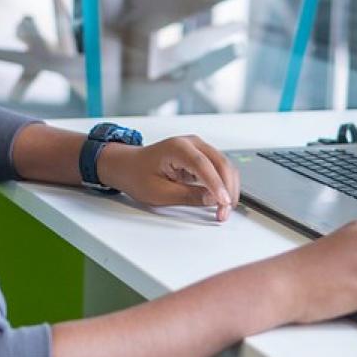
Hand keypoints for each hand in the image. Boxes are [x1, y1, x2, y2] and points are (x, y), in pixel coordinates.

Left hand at [97, 136, 240, 221]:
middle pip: (221, 163)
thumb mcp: (159, 192)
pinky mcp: (202, 157)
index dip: (216, 185)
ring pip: (224, 166)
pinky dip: (224, 184)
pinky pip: (220, 169)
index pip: (203, 165)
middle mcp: (191, 143)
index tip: (223, 202)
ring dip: (228, 188)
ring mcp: (198, 148)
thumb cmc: (138, 175)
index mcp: (177, 147)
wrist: (128, 166)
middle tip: (224, 212)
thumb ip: (187, 195)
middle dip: (227, 189)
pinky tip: (223, 200)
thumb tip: (212, 199)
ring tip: (224, 210)